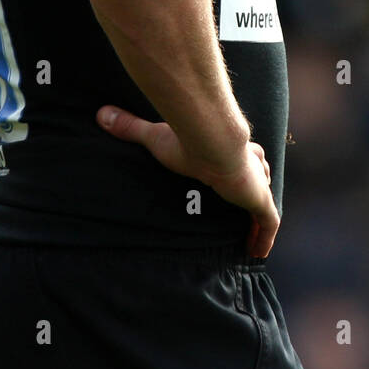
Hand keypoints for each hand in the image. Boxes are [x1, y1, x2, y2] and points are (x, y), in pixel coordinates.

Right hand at [96, 106, 279, 257]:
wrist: (212, 141)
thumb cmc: (186, 139)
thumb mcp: (155, 137)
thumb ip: (131, 127)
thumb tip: (100, 114)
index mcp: (229, 148)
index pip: (241, 155)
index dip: (241, 165)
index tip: (234, 179)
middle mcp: (248, 165)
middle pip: (259, 177)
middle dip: (254, 190)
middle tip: (246, 211)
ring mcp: (256, 184)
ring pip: (263, 202)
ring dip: (259, 218)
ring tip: (251, 237)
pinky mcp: (260, 200)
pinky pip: (268, 223)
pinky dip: (264, 238)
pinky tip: (257, 254)